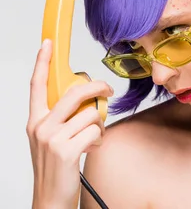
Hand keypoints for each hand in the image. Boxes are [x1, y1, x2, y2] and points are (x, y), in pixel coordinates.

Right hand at [26, 39, 112, 207]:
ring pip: (90, 114)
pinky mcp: (66, 150)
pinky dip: (99, 140)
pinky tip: (91, 149)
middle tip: (108, 91)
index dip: (42, 62)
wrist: (50, 197)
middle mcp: (40, 126)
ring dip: (100, 125)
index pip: (37, 85)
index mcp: (35, 120)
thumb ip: (63, 117)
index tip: (48, 44)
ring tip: (93, 138)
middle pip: (73, 93)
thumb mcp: (52, 137)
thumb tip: (87, 98)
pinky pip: (95, 132)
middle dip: (97, 88)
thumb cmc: (56, 166)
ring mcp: (52, 138)